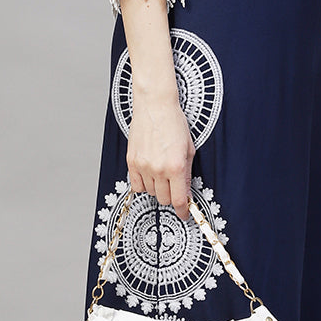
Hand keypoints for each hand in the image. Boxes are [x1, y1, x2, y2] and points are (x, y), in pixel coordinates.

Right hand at [126, 93, 194, 222]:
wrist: (155, 106)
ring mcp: (143, 166)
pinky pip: (136, 185)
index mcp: (176, 166)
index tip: (185, 214)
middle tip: (174, 186)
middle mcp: (159, 168)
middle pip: (164, 199)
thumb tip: (185, 191)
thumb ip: (186, 173)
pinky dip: (144, 184)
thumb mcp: (189, 149)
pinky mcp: (131, 161)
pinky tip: (149, 174)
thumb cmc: (174, 123)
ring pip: (150, 193)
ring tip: (162, 173)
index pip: (179, 200)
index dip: (183, 211)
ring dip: (158, 188)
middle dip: (171, 196)